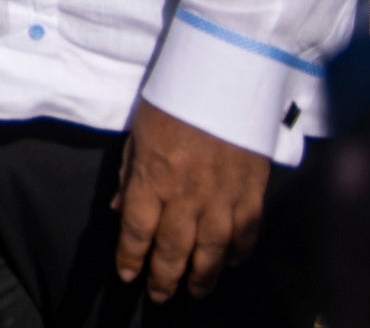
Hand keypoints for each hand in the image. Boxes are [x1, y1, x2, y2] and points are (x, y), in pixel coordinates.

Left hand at [113, 100, 266, 302]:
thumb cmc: (174, 97)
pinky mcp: (253, 191)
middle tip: (159, 295)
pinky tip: (232, 263)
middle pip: (173, 249)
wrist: (225, 73)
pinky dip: (239, 252)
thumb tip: (117, 209)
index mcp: (153, 177)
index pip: (136, 230)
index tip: (126, 273)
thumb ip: (129, 174)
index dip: (130, 256)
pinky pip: (247, 232)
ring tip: (195, 291)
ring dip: (202, 276)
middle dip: (164, 278)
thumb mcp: (139, 131)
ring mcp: (223, 196)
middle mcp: (187, 195)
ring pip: (212, 251)